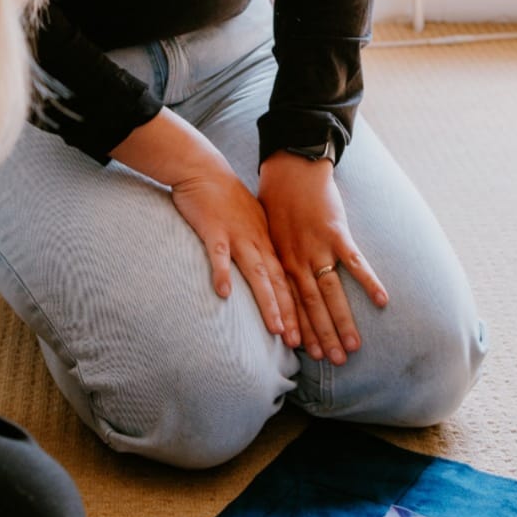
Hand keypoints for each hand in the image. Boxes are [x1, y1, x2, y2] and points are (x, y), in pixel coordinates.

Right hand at [171, 162, 300, 348]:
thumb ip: (261, 247)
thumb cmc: (227, 199)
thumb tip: (271, 272)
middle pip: (280, 284)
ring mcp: (238, 236)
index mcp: (269, 243)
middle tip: (303, 346)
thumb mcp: (254, 223)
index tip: (310, 338)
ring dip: (269, 302)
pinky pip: (218, 254)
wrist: (205, 170)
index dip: (301, 311)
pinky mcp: (214, 229)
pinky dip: (222, 273)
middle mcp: (259, 243)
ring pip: (257, 274)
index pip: (290, 282)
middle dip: (293, 316)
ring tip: (277, 329)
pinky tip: (224, 294)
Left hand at [258, 151, 387, 364]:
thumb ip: (278, 259)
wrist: (290, 167)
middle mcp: (298, 259)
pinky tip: (382, 301)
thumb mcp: (268, 233)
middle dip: (323, 335)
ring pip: (331, 291)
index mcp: (281, 261)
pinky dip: (368, 281)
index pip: (292, 302)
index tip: (306, 355)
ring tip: (353, 346)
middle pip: (312, 304)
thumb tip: (280, 283)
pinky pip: (355, 262)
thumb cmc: (277, 200)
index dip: (300, 328)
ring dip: (343, 320)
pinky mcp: (337, 232)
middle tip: (334, 361)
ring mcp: (318, 247)